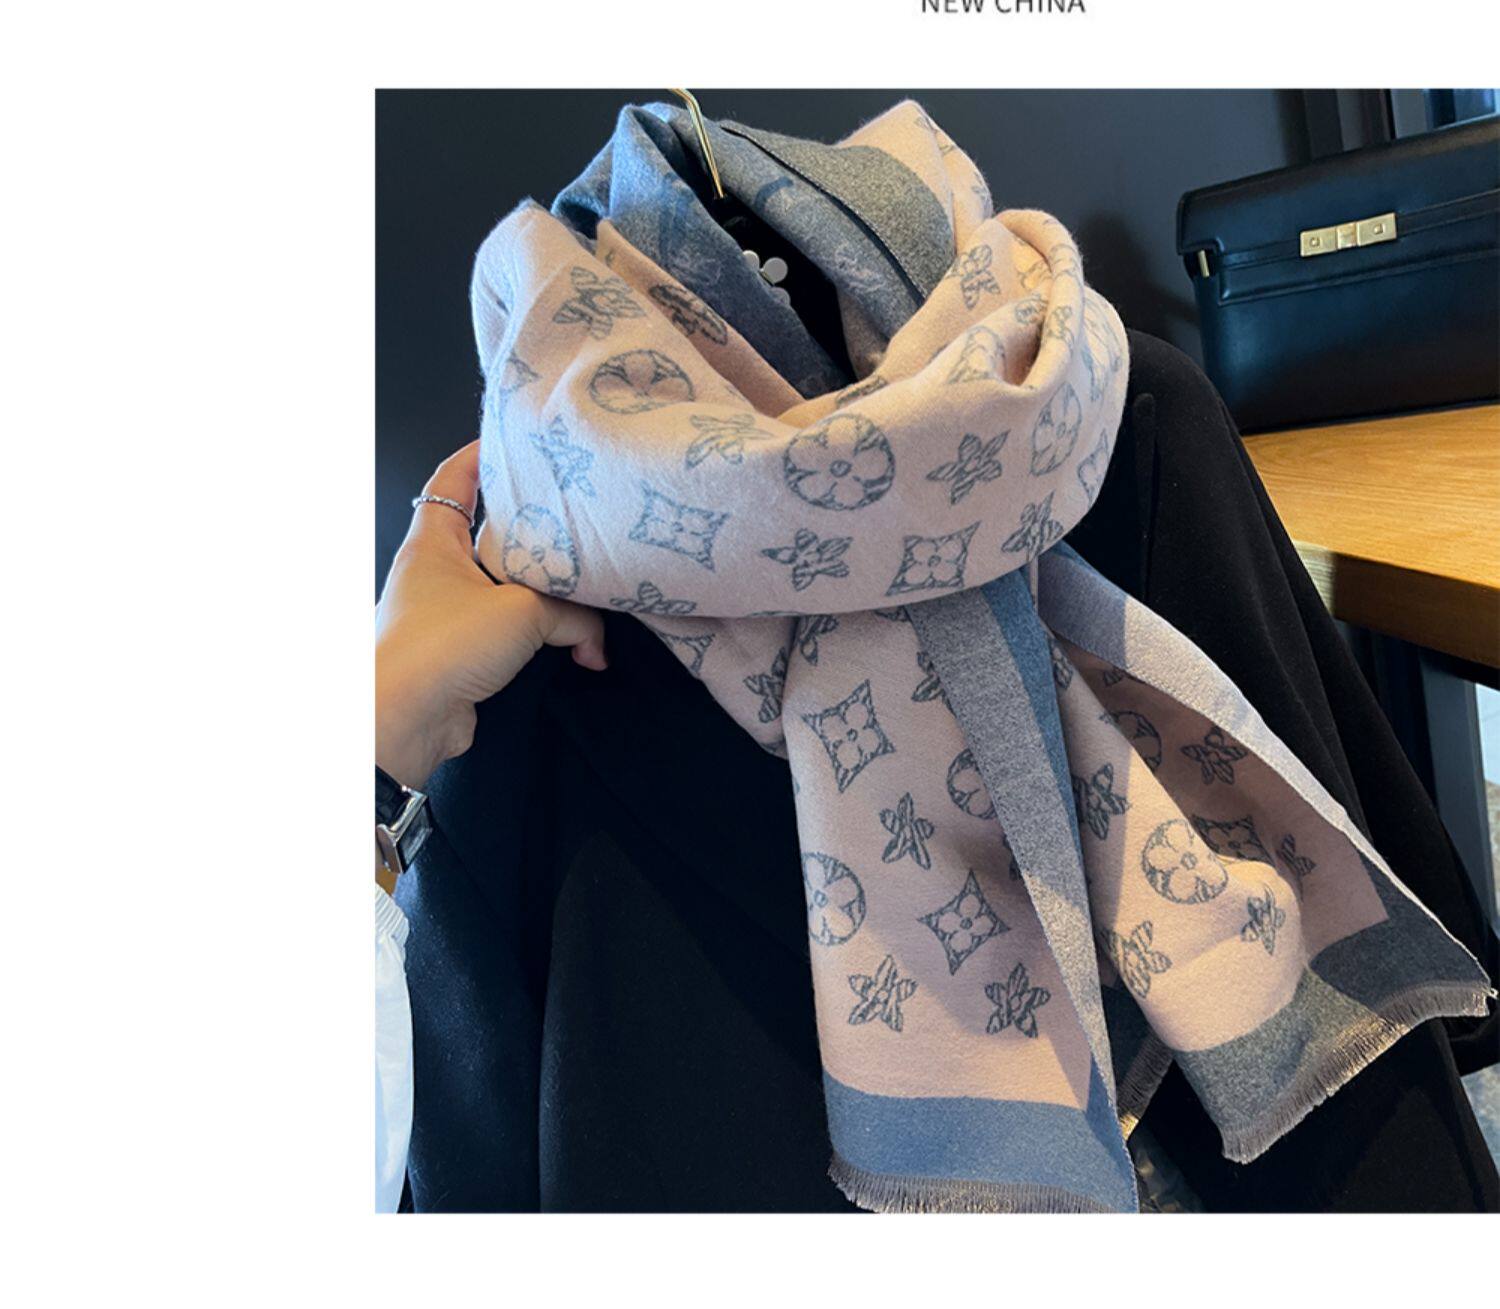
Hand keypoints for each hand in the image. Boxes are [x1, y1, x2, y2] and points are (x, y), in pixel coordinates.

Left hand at [376, 441, 605, 792]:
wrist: (402, 721)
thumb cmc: (445, 644)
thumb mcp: (521, 612)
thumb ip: (570, 612)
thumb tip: (596, 637)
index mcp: (433, 542)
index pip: (454, 479)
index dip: (483, 455)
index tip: (521, 443)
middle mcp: (436, 574)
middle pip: (491, 536)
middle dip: (536, 531)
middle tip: (580, 520)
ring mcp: (447, 618)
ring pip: (508, 591)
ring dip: (547, 596)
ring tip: (590, 593)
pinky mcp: (462, 659)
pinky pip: (513, 636)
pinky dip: (545, 642)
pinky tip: (580, 652)